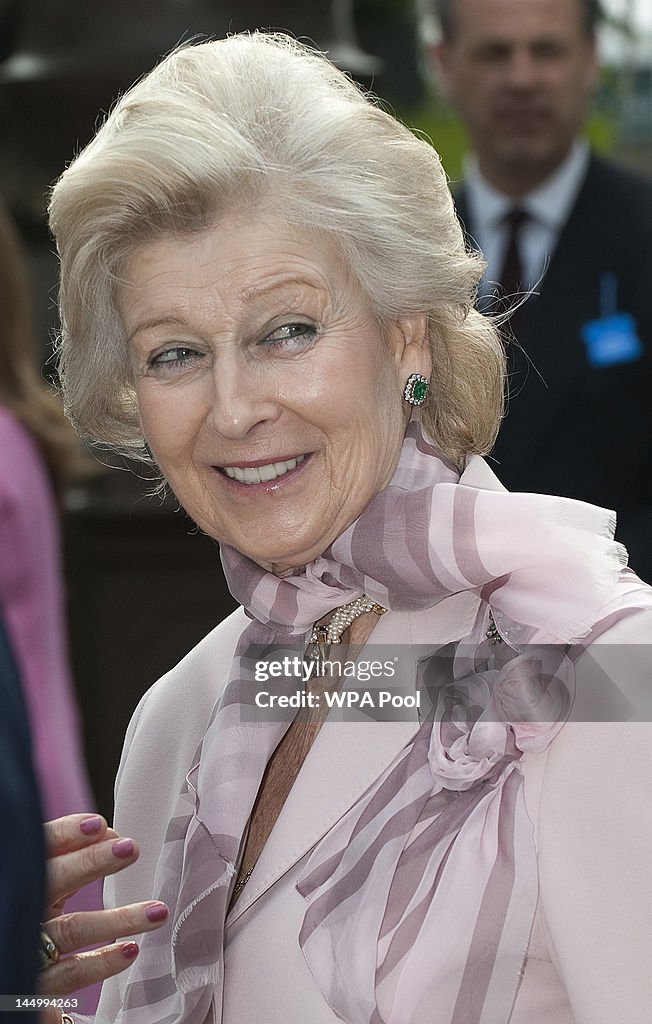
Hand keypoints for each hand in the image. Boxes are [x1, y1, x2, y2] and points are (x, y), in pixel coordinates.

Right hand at [39, 813, 168, 1022]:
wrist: (7, 969)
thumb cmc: (33, 912)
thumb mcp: (45, 883)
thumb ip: (73, 856)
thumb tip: (110, 834)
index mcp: (21, 879)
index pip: (39, 849)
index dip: (65, 835)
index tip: (99, 825)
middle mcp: (22, 911)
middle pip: (51, 883)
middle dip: (90, 863)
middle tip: (130, 848)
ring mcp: (27, 949)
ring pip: (70, 931)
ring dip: (118, 919)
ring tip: (157, 911)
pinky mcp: (37, 987)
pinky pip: (69, 975)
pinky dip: (99, 964)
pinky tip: (129, 951)